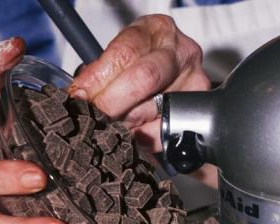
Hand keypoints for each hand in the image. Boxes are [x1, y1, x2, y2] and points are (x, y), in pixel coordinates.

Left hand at [69, 14, 211, 151]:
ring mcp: (194, 82)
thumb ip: (100, 70)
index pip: (125, 54)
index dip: (100, 78)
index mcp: (158, 30)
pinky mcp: (198, 112)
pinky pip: (165, 132)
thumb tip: (81, 96)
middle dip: (112, 102)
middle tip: (95, 115)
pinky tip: (134, 130)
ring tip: (115, 120)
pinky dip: (143, 137)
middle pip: (144, 80)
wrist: (173, 69)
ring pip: (152, 110)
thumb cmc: (143, 58)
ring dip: (125, 122)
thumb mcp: (120, 52)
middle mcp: (181, 53)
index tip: (82, 95)